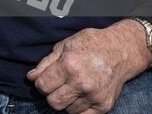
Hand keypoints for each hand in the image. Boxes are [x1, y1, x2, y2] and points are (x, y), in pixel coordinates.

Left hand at [27, 20, 151, 112]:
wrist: (121, 50)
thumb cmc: (91, 44)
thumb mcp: (64, 46)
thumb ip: (46, 63)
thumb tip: (31, 78)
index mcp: (69, 65)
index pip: (43, 86)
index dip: (40, 83)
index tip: (45, 79)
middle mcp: (82, 83)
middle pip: (53, 102)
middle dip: (51, 94)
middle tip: (58, 85)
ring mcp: (94, 96)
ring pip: (67, 110)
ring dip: (66, 101)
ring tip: (72, 87)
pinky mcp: (104, 106)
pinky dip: (78, 108)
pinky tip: (80, 96)